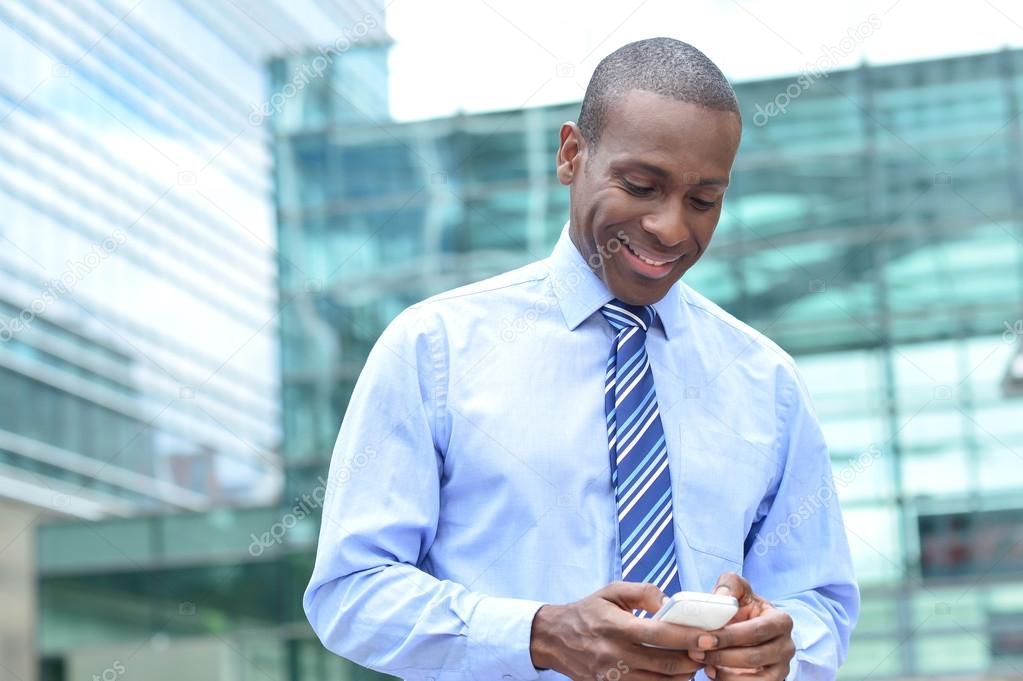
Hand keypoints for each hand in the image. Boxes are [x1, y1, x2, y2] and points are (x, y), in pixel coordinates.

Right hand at [530, 581, 707, 679]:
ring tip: (692, 663)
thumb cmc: (588, 611)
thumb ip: (644, 592)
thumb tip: (671, 603)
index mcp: (616, 626)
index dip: (687, 637)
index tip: (708, 637)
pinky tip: (673, 674)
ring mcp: (612, 675)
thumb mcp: (612, 592)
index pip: (659, 634)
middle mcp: (614, 654)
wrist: (555, 638)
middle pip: (664, 663)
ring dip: (682, 675)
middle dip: (692, 660)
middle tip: (706, 652)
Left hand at [686, 572, 794, 679]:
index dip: (730, 636)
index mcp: (781, 621)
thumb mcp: (737, 588)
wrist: (744, 624)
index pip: (756, 631)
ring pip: (755, 678)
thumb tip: (721, 597)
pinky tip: (713, 671)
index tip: (705, 638)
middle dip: (721, 655)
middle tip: (696, 651)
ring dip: (724, 673)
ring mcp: (782, 667)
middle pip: (754, 656)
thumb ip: (729, 585)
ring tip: (703, 662)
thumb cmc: (741, 605)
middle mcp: (786, 646)